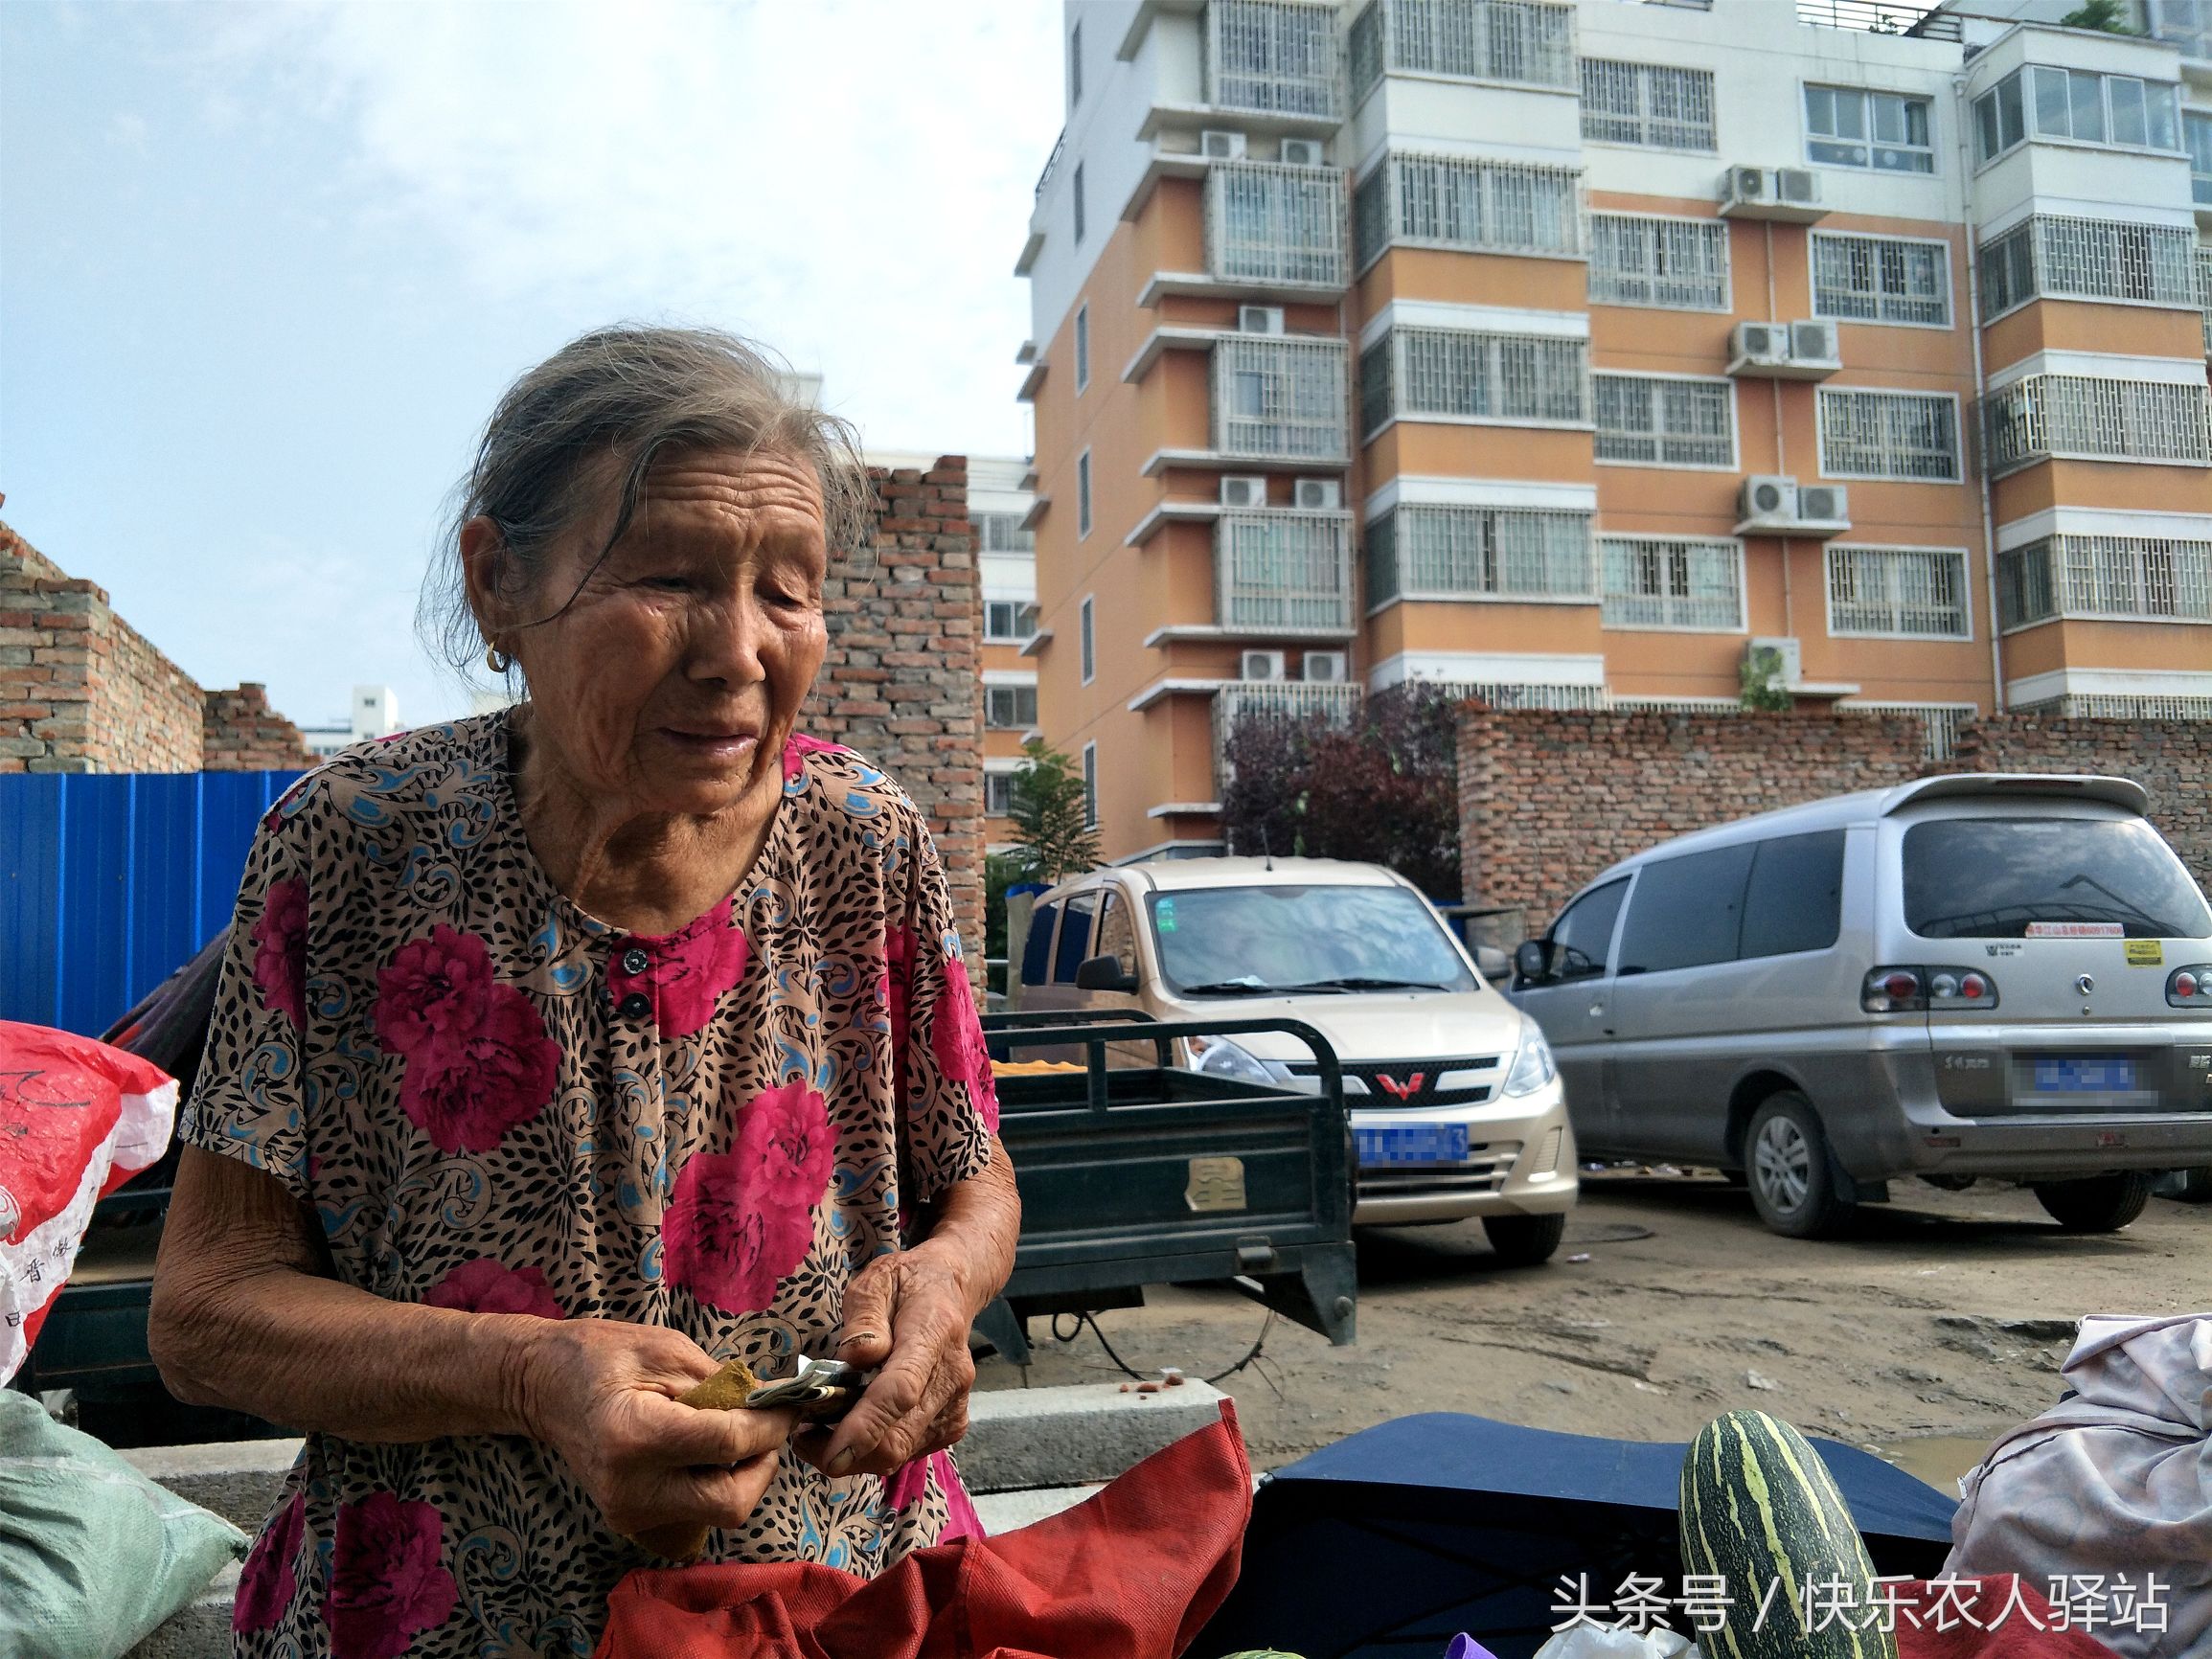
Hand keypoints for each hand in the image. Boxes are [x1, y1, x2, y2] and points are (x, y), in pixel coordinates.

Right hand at [514, 1317, 798, 1542]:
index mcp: (636, 1435)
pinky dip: (713, 1488)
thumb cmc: (603, 1355)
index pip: (728, 1444)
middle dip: (763, 1463)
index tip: (791, 1405)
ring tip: (735, 1435)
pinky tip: (705, 1456)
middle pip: (730, 1502)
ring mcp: (627, 1513)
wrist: (543, 1386)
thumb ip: (725, 1384)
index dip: (771, 1425)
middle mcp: (631, 1487)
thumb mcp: (669, 1350)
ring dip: (742, 1477)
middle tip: (768, 1428)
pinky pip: (694, 1516)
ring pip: (717, 1513)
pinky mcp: (629, 1522)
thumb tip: (775, 1404)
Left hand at [796, 1247, 977, 1480]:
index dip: (865, 1427)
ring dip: (857, 1454)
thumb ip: (863, 1319)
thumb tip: (853, 1360)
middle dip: (846, 1452)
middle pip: (899, 1437)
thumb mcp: (876, 1281)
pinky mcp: (952, 1423)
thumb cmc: (906, 1283)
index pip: (900, 1392)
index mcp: (933, 1334)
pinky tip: (857, 1426)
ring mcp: (956, 1404)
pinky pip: (910, 1452)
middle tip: (804, 1438)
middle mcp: (951, 1377)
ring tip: (824, 1429)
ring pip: (901, 1453)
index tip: (828, 1452)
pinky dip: (877, 1450)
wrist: (951, 1288)